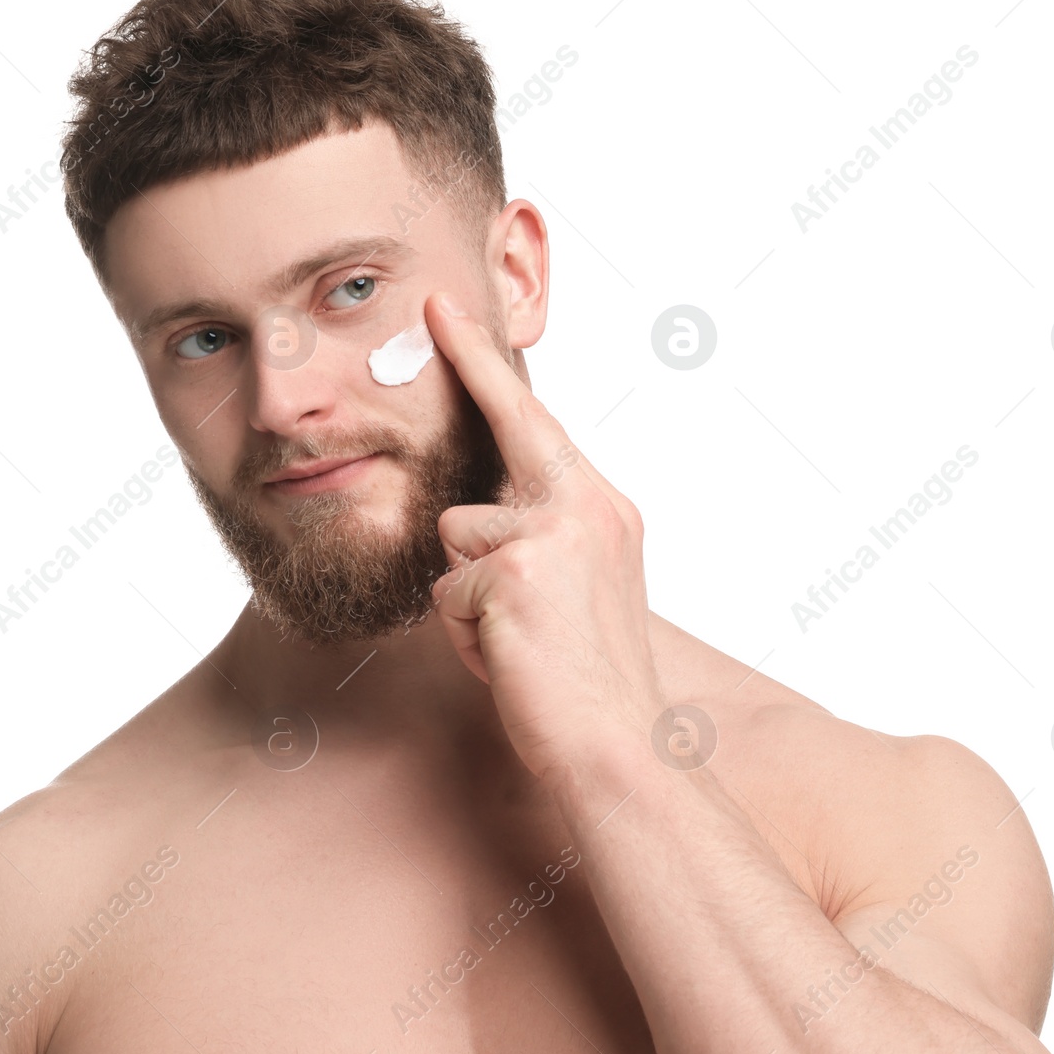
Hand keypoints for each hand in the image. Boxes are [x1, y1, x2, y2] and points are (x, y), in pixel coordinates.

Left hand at [425, 292, 661, 781]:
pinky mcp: (512, 573)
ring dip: (468, 599)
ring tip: (516, 643)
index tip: (448, 311)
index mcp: (604, 509)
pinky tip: (511, 662)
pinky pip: (448, 593)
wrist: (618, 748)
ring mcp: (551, 535)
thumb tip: (467, 524)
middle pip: (488, 459)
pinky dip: (467, 636)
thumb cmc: (591, 683)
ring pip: (456, 540)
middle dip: (465, 384)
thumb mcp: (579, 591)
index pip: (535, 423)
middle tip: (434, 304)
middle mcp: (586, 507)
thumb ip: (539, 541)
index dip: (486, 366)